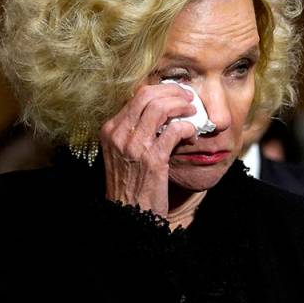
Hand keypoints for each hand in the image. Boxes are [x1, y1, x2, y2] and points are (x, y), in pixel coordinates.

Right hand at [100, 82, 196, 214]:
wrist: (129, 212)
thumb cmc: (130, 182)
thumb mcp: (123, 152)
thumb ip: (135, 131)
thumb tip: (160, 109)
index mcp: (110, 130)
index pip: (136, 96)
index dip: (161, 90)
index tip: (176, 93)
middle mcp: (118, 135)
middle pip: (147, 95)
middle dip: (173, 91)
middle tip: (188, 97)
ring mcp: (134, 146)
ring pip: (160, 108)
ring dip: (182, 106)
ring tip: (192, 112)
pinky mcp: (152, 159)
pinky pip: (174, 130)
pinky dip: (188, 128)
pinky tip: (192, 135)